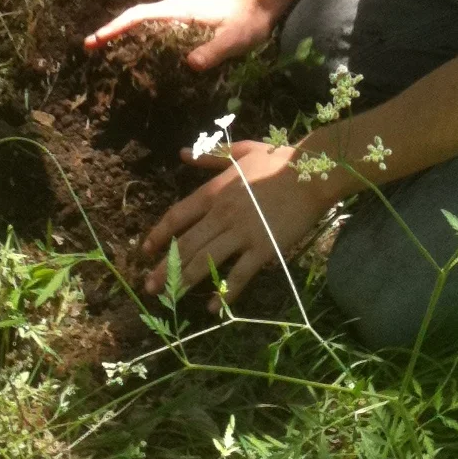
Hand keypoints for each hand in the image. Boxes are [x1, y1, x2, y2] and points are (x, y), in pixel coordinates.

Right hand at [84, 0, 275, 69]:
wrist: (262, 3)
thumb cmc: (248, 21)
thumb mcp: (234, 40)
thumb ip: (214, 52)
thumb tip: (190, 65)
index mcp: (179, 10)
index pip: (139, 16)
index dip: (116, 28)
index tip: (97, 39)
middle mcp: (174, 8)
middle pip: (134, 17)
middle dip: (111, 31)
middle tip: (89, 48)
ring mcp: (179, 13)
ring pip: (143, 22)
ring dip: (123, 33)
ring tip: (103, 50)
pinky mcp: (185, 19)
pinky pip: (154, 27)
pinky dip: (138, 35)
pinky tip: (136, 51)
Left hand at [142, 140, 329, 308]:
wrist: (311, 173)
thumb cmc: (276, 159)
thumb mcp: (239, 152)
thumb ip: (209, 156)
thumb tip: (182, 154)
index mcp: (215, 192)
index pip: (178, 216)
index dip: (159, 234)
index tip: (146, 250)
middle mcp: (223, 214)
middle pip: (186, 244)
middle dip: (164, 267)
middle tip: (149, 286)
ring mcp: (242, 233)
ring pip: (206, 261)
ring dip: (184, 281)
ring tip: (170, 297)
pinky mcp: (263, 249)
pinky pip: (239, 274)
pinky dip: (225, 292)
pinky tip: (214, 307)